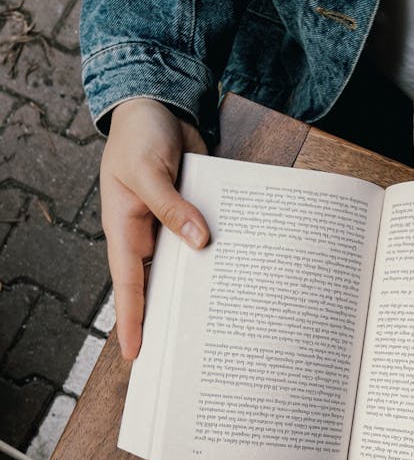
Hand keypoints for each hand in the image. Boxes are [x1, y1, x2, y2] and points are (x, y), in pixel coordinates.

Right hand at [100, 98, 209, 358]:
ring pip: (186, 266)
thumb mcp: (149, 169)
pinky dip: (220, 256)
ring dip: (202, 288)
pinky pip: (206, 241)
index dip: (132, 320)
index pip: (128, 284)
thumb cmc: (140, 135)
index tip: (135, 354)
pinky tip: (242, 275)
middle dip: (171, 316)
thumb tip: (200, 242)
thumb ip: (172, 206)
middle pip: (158, 284)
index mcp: (125, 229)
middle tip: (188, 353)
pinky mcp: (192, 215)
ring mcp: (171, 227)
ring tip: (222, 325)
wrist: (159, 106)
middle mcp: (147, 235)